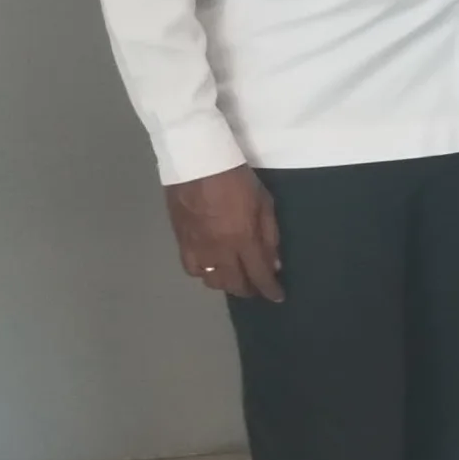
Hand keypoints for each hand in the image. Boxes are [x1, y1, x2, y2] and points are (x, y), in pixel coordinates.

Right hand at [165, 165, 282, 302]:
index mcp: (243, 239)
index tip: (277, 297)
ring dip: (227, 283)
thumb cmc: (237, 178)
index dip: (270, 290)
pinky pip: (192, 269)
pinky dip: (204, 274)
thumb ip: (269, 235)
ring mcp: (197, 247)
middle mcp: (219, 250)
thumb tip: (273, 263)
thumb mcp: (264, 202)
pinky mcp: (180, 241)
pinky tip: (211, 267)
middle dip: (249, 289)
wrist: (197, 162)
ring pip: (212, 281)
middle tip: (256, 287)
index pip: (259, 275)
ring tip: (235, 276)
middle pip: (234, 284)